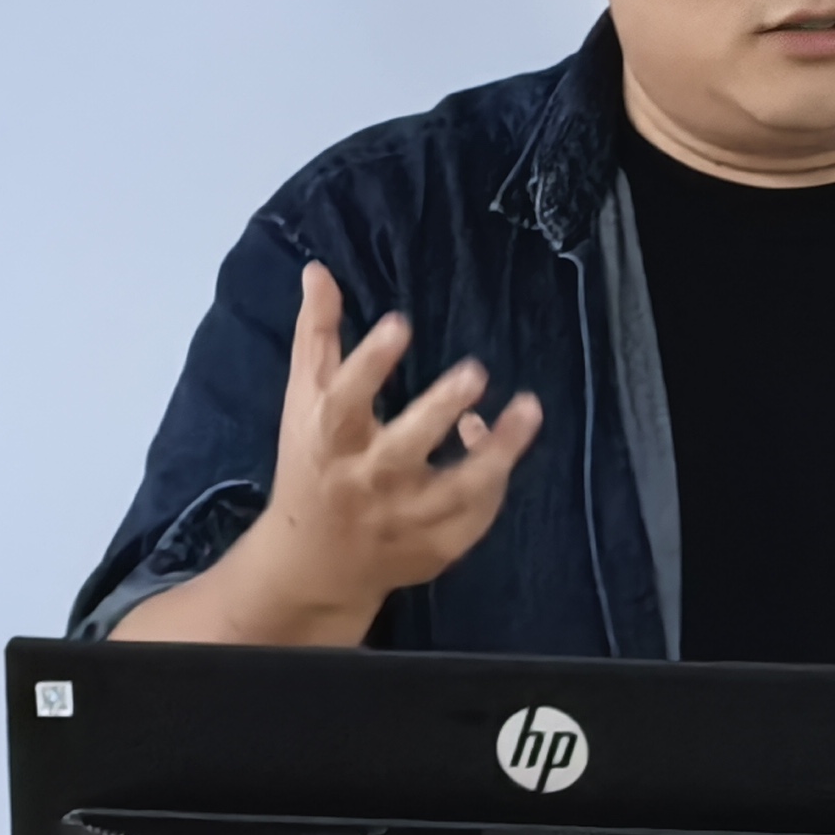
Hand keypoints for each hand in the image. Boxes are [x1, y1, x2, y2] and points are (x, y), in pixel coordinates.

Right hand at [113, 262, 542, 647]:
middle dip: (437, 412)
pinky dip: (494, 484)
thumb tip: (319, 269)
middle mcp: (365, 482)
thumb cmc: (312, 465)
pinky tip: (506, 443)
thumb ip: (316, 336)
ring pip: (455, 491)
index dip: (370, 362)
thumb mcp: (305, 401)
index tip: (400, 323)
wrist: (311, 566)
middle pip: (401, 450)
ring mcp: (402, 520)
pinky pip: (474, 517)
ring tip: (529, 408)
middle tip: (475, 371)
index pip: (345, 400)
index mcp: (328, 441)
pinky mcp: (433, 547)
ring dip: (496, 454)